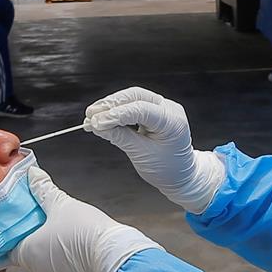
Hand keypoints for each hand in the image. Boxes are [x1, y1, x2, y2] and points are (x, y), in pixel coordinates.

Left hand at [7, 167, 157, 271]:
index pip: (5, 249)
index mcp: (27, 252)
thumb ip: (42, 189)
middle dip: (32, 239)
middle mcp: (38, 270)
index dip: (10, 236)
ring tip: (60, 233)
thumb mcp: (61, 204)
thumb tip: (32, 174)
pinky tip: (75, 248)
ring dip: (49, 251)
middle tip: (39, 223)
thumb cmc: (85, 231)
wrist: (115, 255)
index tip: (12, 227)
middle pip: (27, 255)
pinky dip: (66, 262)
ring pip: (46, 264)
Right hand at [84, 88, 227, 214]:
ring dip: (111, 106)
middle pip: (136, 96)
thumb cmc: (167, 169)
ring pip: (133, 97)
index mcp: (172, 122)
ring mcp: (163, 107)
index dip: (116, 114)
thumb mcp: (141, 155)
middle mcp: (169, 109)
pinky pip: (133, 104)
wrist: (181, 175)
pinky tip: (103, 118)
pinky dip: (118, 111)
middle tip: (91, 115)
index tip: (96, 122)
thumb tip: (97, 125)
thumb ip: (120, 137)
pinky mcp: (155, 110)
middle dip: (111, 104)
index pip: (141, 109)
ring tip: (92, 117)